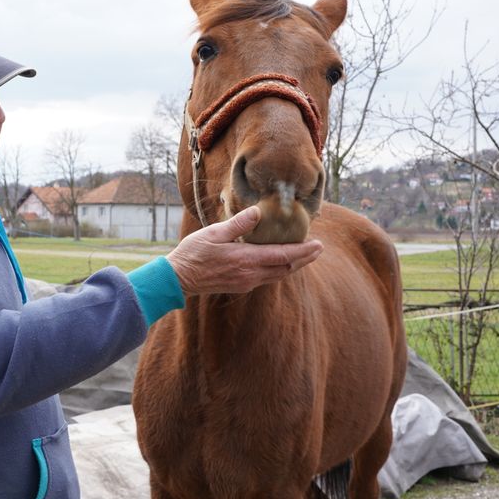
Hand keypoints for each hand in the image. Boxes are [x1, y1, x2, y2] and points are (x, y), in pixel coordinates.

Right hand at [166, 206, 322, 295]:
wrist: (179, 279)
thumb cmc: (194, 253)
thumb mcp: (214, 233)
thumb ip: (238, 224)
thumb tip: (258, 212)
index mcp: (246, 259)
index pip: (284, 256)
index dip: (304, 251)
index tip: (318, 245)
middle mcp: (250, 274)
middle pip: (286, 268)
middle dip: (304, 259)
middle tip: (318, 249)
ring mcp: (246, 282)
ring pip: (277, 275)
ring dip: (293, 265)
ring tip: (304, 255)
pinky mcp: (240, 286)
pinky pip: (266, 278)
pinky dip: (278, 269)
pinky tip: (278, 262)